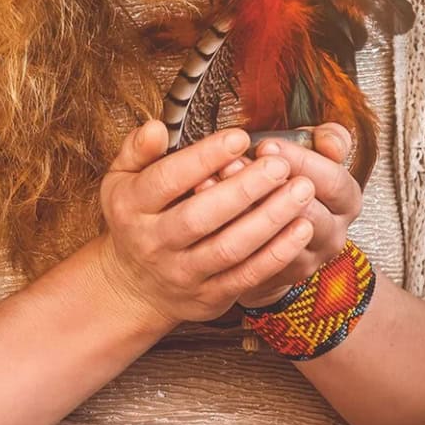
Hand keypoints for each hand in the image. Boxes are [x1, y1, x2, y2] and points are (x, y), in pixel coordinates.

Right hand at [89, 120, 318, 328]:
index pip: (167, 180)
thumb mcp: (122, 179)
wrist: (133, 287)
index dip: (205, 158)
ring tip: (301, 190)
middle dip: (244, 190)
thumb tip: (155, 127)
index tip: (240, 137)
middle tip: (279, 166)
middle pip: (200, 217)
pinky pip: (247, 277)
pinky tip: (302, 228)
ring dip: (270, 220)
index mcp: (131, 206)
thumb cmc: (136, 218)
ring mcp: (182, 273)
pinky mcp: (209, 297)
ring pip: (229, 248)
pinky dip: (278, 254)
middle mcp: (153, 243)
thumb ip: (138, 149)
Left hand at [226, 122, 362, 309]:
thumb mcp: (317, 154)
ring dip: (243, 210)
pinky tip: (206, 213)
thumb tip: (332, 142)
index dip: (300, 161)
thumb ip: (329, 139)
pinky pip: (254, 260)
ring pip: (277, 239)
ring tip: (211, 184)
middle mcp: (333, 234)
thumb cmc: (296, 185)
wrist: (280, 235)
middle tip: (233, 163)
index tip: (266, 145)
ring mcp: (309, 260)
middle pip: (307, 212)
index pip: (333, 182)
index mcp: (347, 201)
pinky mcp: (280, 278)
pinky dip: (228, 233)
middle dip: (267, 186)